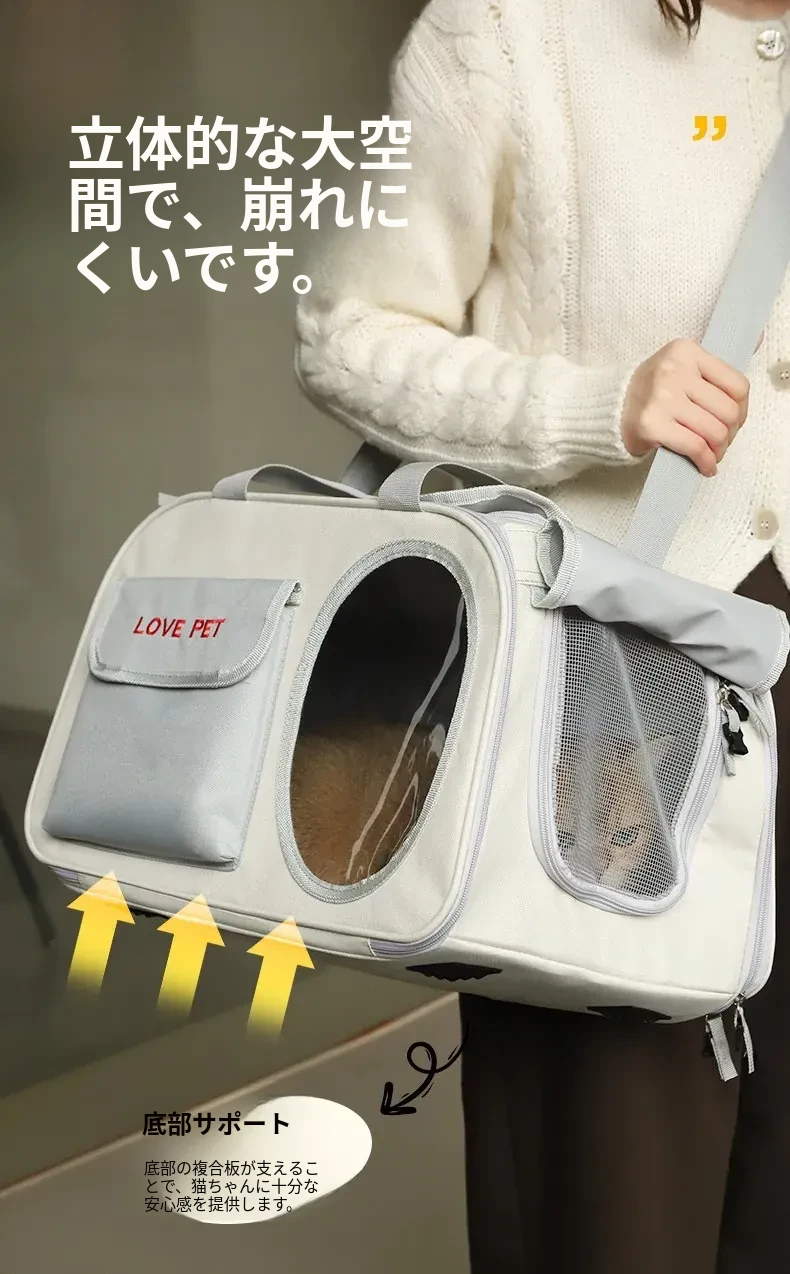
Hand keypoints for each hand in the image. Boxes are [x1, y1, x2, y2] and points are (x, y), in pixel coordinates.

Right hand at [620, 337, 757, 476]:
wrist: (608, 410)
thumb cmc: (650, 392)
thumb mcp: (681, 366)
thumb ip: (716, 365)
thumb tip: (761, 338)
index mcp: (685, 351)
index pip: (737, 385)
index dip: (741, 410)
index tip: (732, 422)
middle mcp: (674, 371)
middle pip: (728, 411)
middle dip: (729, 434)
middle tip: (720, 442)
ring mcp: (662, 398)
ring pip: (714, 431)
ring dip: (718, 450)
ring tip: (710, 454)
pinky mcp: (652, 425)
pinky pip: (695, 447)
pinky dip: (705, 462)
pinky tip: (703, 466)